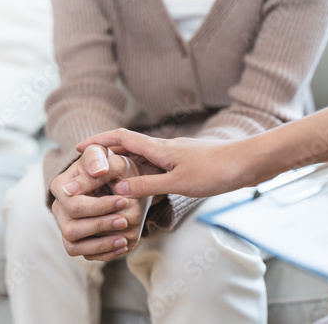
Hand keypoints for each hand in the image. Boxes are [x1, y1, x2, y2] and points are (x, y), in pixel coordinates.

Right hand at [50, 144, 155, 260]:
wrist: (117, 179)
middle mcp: (58, 209)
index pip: (73, 204)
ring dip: (100, 244)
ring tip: (124, 238)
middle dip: (100, 225)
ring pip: (73, 245)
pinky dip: (103, 253)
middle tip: (125, 220)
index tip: (122, 200)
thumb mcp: (105, 154)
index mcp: (60, 187)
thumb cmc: (109, 164)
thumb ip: (98, 158)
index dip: (98, 206)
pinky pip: (84, 255)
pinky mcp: (78, 241)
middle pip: (70, 228)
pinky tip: (122, 245)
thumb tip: (96, 171)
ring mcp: (66, 226)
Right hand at [76, 129, 259, 197]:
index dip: (98, 141)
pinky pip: (156, 166)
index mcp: (158, 148)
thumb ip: (148, 185)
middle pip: (128, 146)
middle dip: (106, 154)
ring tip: (109, 178)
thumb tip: (117, 189)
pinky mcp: (185, 163)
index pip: (121, 138)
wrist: (248, 162)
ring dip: (124, 164)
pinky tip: (143, 184)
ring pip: (142, 157)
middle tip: (89, 167)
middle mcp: (164, 148)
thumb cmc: (216, 170)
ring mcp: (174, 155)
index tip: (79, 146)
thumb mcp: (178, 182)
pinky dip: (142, 173)